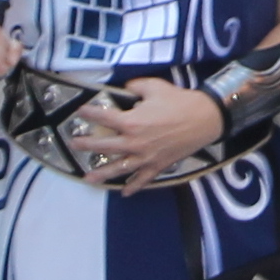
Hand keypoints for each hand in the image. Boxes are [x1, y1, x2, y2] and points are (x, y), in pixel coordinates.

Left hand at [66, 77, 223, 189]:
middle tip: (74, 144)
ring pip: (119, 168)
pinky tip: (125, 192)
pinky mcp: (158, 165)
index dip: (89, 113)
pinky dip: (134, 187)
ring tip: (88, 178)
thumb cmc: (179, 101)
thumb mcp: (154, 86)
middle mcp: (134, 142)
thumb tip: (126, 89)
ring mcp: (145, 157)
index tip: (79, 112)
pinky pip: (142, 179)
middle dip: (87, 145)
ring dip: (102, 173)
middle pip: (104, 146)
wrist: (205, 118)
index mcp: (131, 121)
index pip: (103, 117)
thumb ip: (135, 87)